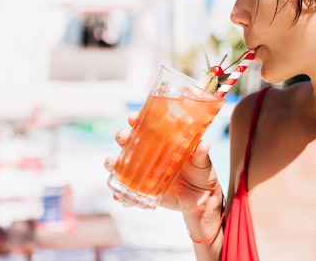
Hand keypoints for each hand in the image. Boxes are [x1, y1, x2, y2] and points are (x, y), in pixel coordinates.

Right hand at [104, 112, 222, 213]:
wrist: (202, 198)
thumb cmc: (201, 172)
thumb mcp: (202, 161)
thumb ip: (201, 153)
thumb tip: (203, 144)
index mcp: (162, 141)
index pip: (145, 126)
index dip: (136, 120)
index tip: (133, 118)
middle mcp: (150, 154)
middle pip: (128, 142)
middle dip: (122, 137)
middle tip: (124, 137)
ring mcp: (145, 172)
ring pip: (122, 165)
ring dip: (113, 163)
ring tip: (112, 163)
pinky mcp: (144, 191)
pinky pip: (128, 192)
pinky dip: (120, 195)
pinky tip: (117, 196)